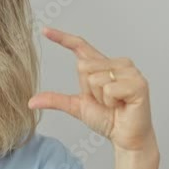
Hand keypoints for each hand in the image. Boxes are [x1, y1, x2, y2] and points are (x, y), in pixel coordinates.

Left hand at [27, 26, 157, 152]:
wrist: (126, 137)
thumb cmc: (107, 119)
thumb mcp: (77, 107)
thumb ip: (56, 100)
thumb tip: (30, 102)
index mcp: (103, 65)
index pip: (80, 46)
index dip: (62, 38)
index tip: (45, 30)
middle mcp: (118, 63)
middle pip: (84, 67)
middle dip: (89, 90)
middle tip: (105, 101)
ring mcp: (130, 71)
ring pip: (96, 78)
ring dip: (101, 98)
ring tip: (115, 104)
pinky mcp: (138, 83)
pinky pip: (109, 88)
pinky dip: (110, 101)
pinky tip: (122, 105)